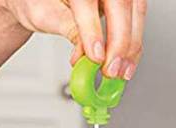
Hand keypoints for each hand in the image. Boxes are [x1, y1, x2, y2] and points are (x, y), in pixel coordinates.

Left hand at [0, 0, 146, 78]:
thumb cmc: (39, 2)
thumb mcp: (44, 15)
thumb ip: (67, 30)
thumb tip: (84, 54)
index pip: (86, 2)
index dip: (93, 31)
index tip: (95, 57)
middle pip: (120, 5)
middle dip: (120, 42)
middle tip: (110, 70)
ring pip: (134, 13)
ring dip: (131, 47)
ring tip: (120, 73)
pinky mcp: (125, 0)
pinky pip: (136, 19)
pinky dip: (133, 44)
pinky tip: (126, 63)